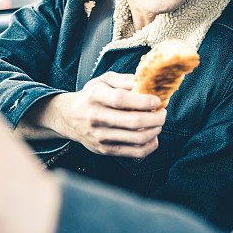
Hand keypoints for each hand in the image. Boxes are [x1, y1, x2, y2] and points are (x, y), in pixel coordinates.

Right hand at [36, 71, 165, 158]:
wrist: (69, 117)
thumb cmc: (91, 96)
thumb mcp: (104, 81)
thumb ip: (124, 80)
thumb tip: (146, 81)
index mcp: (96, 96)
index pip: (122, 99)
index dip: (143, 101)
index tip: (157, 101)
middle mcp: (96, 117)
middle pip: (133, 121)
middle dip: (156, 118)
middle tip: (163, 113)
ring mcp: (100, 136)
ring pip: (137, 138)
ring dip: (155, 131)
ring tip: (158, 123)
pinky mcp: (105, 150)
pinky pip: (134, 152)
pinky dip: (149, 146)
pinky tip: (153, 137)